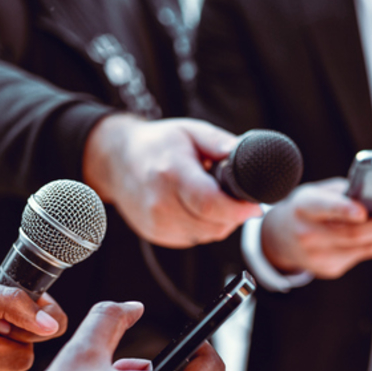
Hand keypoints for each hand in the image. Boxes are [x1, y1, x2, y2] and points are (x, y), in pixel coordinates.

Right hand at [83, 115, 262, 246]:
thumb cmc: (158, 145)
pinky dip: (204, 227)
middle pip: (213, 224)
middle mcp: (161, 203)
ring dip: (220, 222)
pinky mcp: (157, 235)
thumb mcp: (190, 131)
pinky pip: (195, 239)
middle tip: (235, 197)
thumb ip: (219, 142)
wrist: (116, 161)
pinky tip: (197, 208)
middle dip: (233, 215)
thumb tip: (245, 153)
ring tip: (213, 198)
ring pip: (208, 235)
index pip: (209, 204)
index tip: (255, 206)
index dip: (238, 210)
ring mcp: (157, 223)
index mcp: (172, 174)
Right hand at [261, 178, 371, 278]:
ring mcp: (318, 257)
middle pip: (353, 234)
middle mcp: (308, 234)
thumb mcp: (316, 192)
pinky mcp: (329, 269)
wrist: (278, 238)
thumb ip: (342, 193)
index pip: (323, 207)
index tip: (362, 211)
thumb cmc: (304, 208)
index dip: (342, 210)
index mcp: (303, 208)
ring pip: (362, 248)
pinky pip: (361, 256)